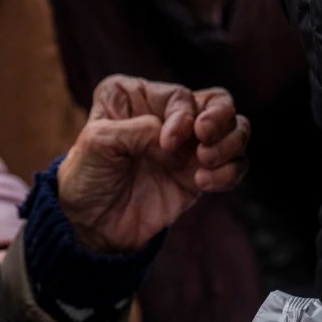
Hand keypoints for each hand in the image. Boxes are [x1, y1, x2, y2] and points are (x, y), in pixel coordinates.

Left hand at [56, 77, 248, 251]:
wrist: (90, 225)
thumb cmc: (86, 177)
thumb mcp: (98, 143)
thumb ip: (136, 129)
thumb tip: (174, 136)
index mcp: (137, 96)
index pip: (179, 96)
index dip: (182, 116)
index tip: (167, 143)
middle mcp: (166, 115)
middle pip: (218, 102)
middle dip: (221, 119)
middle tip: (205, 142)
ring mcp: (186, 146)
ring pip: (235, 129)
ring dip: (230, 144)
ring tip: (205, 164)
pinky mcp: (199, 175)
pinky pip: (234, 165)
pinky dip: (230, 172)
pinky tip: (204, 183)